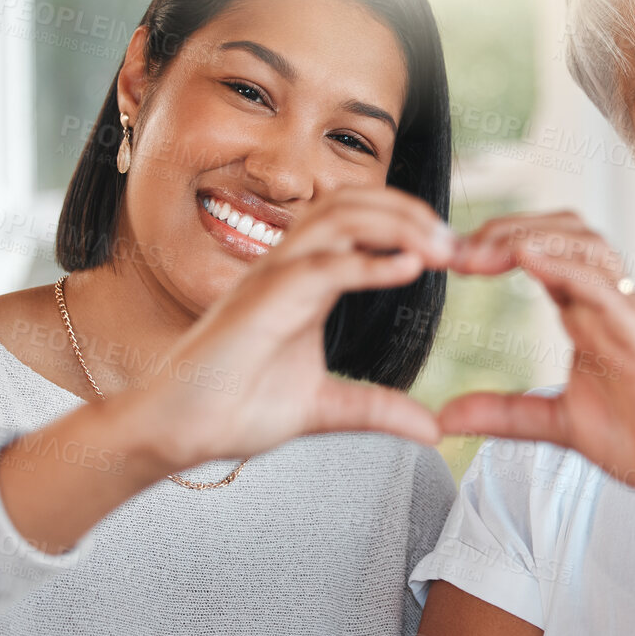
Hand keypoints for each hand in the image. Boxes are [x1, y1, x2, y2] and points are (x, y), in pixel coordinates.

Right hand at [112, 186, 457, 472]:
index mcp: (306, 281)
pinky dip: (366, 263)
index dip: (408, 225)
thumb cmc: (235, 409)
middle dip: (410, 212)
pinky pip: (319, 267)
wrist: (178, 432)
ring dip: (395, 225)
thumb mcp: (327, 409)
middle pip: (352, 203)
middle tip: (456, 243)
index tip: (454, 252)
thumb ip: (378, 410)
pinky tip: (406, 267)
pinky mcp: (259, 302)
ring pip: (337, 219)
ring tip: (440, 248)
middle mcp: (289, 268)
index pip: (359, 221)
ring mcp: (271, 279)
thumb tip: (433, 430)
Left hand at [438, 211, 634, 526]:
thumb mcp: (558, 425)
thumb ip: (505, 414)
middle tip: (455, 250)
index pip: (541, 254)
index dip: (494, 247)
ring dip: (530, 236)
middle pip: (562, 230)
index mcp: (588, 315)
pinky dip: (566, 264)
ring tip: (483, 250)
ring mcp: (628, 313)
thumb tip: (446, 417)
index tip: (447, 260)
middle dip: (507, 227)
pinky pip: (605, 283)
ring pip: (585, 243)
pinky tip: (528, 259)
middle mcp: (608, 303)